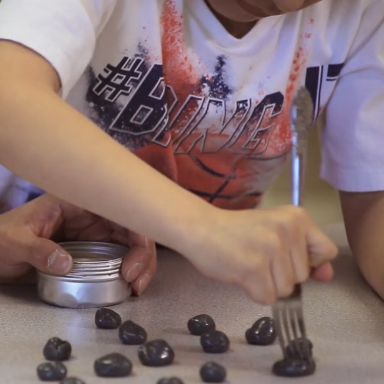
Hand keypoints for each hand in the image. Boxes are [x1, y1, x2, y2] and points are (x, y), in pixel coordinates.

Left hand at [0, 194, 155, 294]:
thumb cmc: (0, 238)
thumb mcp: (13, 242)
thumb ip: (37, 250)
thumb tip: (66, 264)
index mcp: (78, 202)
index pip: (119, 209)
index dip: (135, 232)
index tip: (130, 264)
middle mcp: (92, 215)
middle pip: (132, 227)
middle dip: (143, 253)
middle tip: (136, 281)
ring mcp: (94, 232)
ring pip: (130, 242)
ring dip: (141, 263)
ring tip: (137, 287)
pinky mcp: (93, 248)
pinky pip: (120, 255)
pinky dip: (130, 268)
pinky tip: (130, 285)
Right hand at [184, 205, 337, 304]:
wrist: (201, 228)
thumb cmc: (237, 231)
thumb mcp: (275, 233)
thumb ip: (303, 254)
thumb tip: (327, 277)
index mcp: (297, 217)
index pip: (327, 252)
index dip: (309, 262)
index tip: (287, 257)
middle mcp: (288, 229)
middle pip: (303, 276)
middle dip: (281, 275)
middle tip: (258, 256)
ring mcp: (271, 248)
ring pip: (286, 290)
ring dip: (266, 284)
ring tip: (248, 263)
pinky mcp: (254, 267)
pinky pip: (267, 298)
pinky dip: (253, 292)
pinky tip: (240, 274)